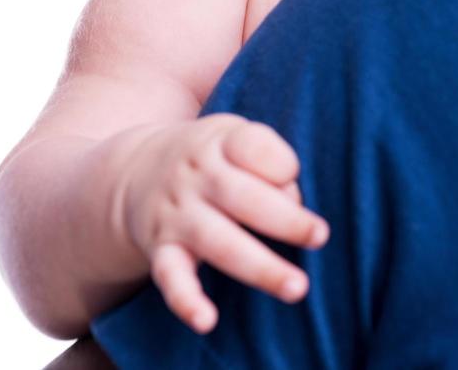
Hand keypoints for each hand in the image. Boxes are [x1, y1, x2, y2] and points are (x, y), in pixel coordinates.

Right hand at [120, 115, 329, 333]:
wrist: (136, 170)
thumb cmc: (211, 157)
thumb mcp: (234, 136)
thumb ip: (268, 159)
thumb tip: (294, 202)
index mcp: (220, 144)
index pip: (254, 148)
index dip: (281, 164)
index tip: (292, 176)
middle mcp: (196, 178)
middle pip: (243, 197)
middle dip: (285, 219)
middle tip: (321, 236)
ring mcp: (178, 215)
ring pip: (219, 242)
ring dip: (260, 267)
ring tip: (297, 287)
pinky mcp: (161, 250)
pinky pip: (170, 276)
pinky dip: (185, 300)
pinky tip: (206, 322)